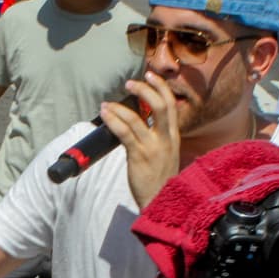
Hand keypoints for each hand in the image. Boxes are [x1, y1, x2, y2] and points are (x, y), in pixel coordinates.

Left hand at [97, 70, 179, 208]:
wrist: (162, 202)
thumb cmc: (161, 180)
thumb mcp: (167, 154)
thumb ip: (158, 137)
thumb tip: (139, 121)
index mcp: (173, 137)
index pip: (171, 104)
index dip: (161, 86)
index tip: (150, 75)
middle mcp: (166, 139)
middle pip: (159, 105)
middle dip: (144, 89)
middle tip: (129, 82)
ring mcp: (153, 147)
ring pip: (136, 118)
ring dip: (119, 107)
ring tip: (106, 104)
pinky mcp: (139, 156)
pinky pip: (124, 133)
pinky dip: (113, 120)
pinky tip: (105, 114)